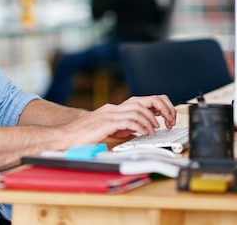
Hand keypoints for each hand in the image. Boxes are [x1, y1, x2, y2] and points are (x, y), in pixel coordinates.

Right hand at [58, 95, 175, 147]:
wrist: (67, 135)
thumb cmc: (86, 134)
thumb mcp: (109, 129)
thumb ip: (123, 126)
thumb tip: (139, 129)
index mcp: (115, 108)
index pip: (141, 101)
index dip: (157, 107)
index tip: (166, 117)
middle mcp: (114, 108)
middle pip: (142, 101)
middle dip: (159, 109)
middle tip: (168, 121)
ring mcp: (110, 114)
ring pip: (137, 110)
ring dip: (150, 120)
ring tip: (155, 130)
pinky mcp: (106, 123)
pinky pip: (128, 121)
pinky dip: (140, 126)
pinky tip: (145, 133)